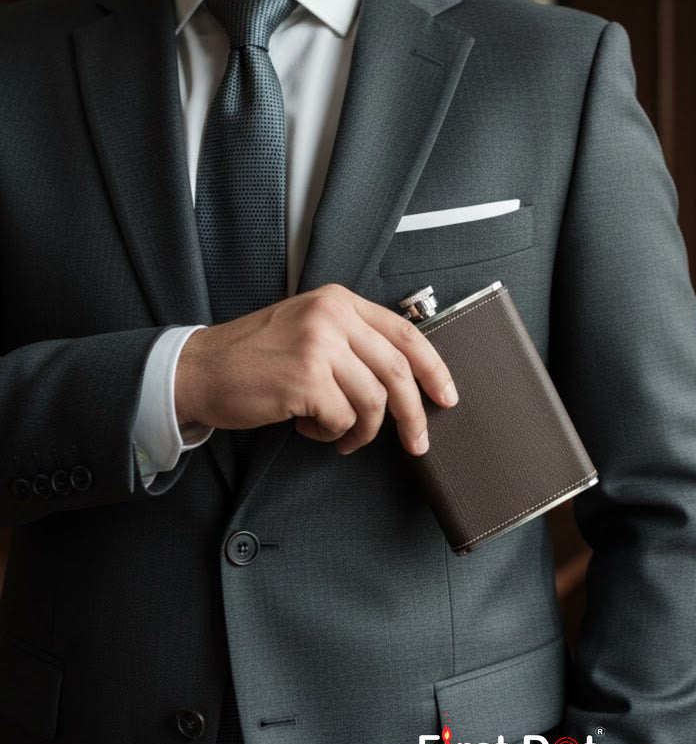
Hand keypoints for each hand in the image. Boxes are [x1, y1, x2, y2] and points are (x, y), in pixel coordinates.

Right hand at [174, 284, 456, 455]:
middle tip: (418, 442)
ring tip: (337, 433)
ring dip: (361, 430)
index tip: (448, 396)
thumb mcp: (310, 328)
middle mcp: (333, 317)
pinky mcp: (305, 379)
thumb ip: (354, 341)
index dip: (435, 369)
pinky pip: (342, 419)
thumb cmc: (255, 356)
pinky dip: (331, 433)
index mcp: (340, 302)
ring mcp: (319, 346)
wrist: (199, 368)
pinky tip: (307, 425)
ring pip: (373, 401)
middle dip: (413, 414)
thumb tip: (405, 379)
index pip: (406, 334)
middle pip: (398, 371)